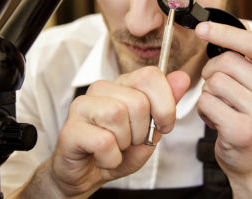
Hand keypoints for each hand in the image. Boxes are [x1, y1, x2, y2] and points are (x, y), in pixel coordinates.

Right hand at [49, 67, 189, 196]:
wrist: (88, 175)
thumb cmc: (117, 150)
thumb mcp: (151, 130)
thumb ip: (166, 104)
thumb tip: (181, 78)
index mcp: (123, 85)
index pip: (150, 76)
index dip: (164, 104)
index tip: (163, 125)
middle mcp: (101, 89)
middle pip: (137, 101)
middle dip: (142, 131)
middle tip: (130, 141)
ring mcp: (82, 106)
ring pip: (117, 115)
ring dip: (124, 143)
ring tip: (115, 147)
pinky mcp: (70, 128)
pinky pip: (103, 141)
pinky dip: (111, 158)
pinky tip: (102, 157)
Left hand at [195, 22, 251, 187]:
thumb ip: (251, 57)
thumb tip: (237, 22)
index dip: (226, 32)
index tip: (202, 28)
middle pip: (228, 61)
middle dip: (212, 71)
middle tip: (218, 87)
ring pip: (214, 82)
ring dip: (208, 93)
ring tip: (222, 106)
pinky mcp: (243, 131)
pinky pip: (207, 102)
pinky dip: (204, 109)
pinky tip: (217, 120)